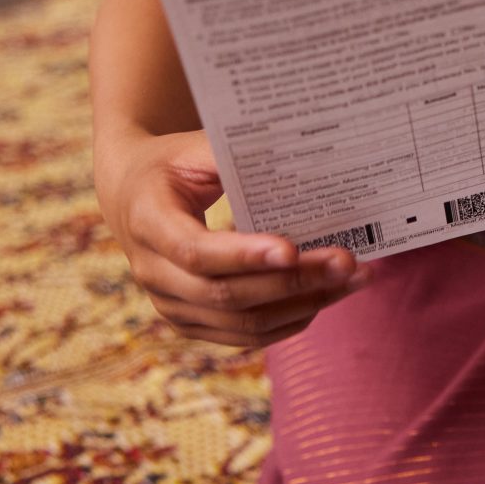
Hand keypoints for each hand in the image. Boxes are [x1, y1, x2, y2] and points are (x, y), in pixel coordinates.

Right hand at [95, 128, 365, 347]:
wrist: (132, 196)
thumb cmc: (171, 164)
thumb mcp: (193, 147)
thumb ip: (237, 156)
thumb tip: (302, 157)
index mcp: (148, 221)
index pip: (196, 251)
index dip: (245, 255)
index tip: (294, 248)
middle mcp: (153, 273)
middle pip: (227, 295)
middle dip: (293, 282)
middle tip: (348, 262)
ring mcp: (170, 306)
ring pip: (242, 323)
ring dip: (303, 305)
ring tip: (352, 281)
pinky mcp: (190, 323)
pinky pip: (244, 336)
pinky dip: (289, 321)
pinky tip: (325, 298)